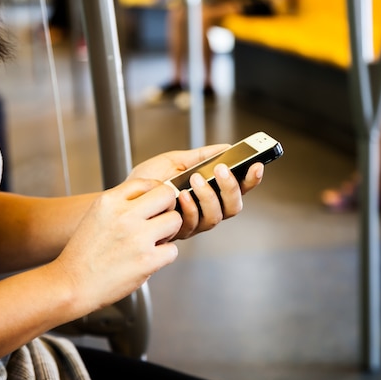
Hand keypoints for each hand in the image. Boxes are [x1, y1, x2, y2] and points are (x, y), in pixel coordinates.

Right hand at [53, 178, 180, 315]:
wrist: (71, 284)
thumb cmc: (84, 253)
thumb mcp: (97, 215)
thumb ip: (121, 204)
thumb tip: (151, 195)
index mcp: (110, 201)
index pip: (147, 182)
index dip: (156, 192)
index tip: (155, 204)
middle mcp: (124, 215)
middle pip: (167, 195)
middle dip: (168, 207)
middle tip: (160, 220)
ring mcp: (137, 238)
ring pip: (175, 221)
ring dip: (169, 232)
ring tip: (154, 241)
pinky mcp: (147, 260)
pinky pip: (173, 250)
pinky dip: (164, 256)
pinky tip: (149, 259)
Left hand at [128, 144, 264, 238]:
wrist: (124, 197)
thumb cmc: (149, 179)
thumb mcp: (176, 160)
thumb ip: (201, 156)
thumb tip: (226, 147)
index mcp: (211, 192)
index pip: (239, 188)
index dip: (251, 179)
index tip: (256, 165)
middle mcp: (207, 210)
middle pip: (233, 206)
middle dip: (231, 188)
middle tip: (222, 170)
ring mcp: (194, 223)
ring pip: (215, 217)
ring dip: (209, 196)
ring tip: (197, 179)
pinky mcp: (179, 232)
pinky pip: (192, 224)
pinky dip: (190, 208)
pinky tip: (182, 195)